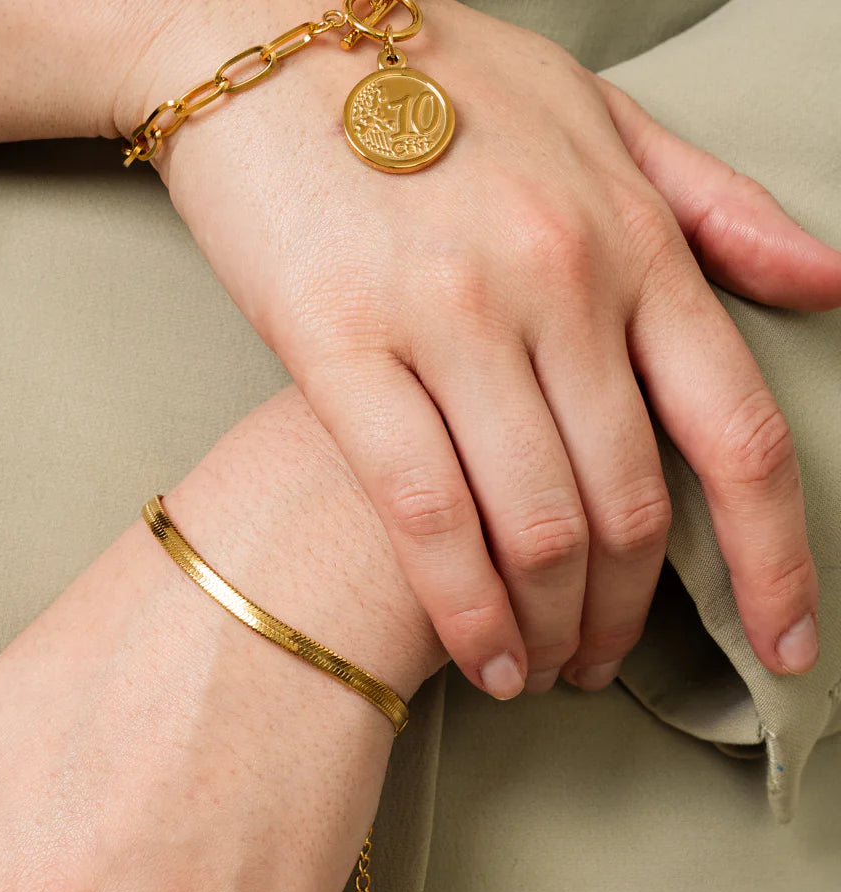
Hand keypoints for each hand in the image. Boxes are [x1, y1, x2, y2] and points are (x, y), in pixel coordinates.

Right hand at [121, 0, 840, 696]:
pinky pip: (422, 509)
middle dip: (626, 616)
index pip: (736, 434)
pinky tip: (474, 657)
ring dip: (549, 629)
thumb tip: (827, 283)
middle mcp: (558, 282)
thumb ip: (718, 209)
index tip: (785, 643)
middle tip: (601, 664)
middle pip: (629, 504)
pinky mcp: (339, 343)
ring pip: (534, 523)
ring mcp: (448, 314)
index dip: (775, 561)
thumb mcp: (600, 120)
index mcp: (631, 241)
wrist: (264, 32)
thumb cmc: (435, 81)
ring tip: (537, 672)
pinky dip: (461, 604)